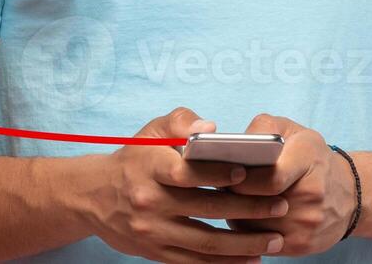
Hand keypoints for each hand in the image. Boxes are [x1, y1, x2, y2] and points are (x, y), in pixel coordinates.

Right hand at [79, 106, 289, 263]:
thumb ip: (180, 122)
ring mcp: (153, 230)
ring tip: (275, 239)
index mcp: (148, 167)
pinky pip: (196, 262)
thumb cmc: (131, 160)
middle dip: (248, 209)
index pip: (187, 172)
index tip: (247, 172)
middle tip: (281, 206)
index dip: (218, 173)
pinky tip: (252, 258)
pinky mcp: (156, 252)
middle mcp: (149, 201)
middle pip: (205, 208)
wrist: (91, 197)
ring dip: (245, 244)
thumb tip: (211, 128)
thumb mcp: (148, 132)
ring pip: (206, 242)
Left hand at [217, 113, 356, 255]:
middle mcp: (313, 193)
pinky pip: (260, 242)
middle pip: (257, 202)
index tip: (225, 172)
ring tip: (226, 200)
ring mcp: (308, 223)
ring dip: (234, 214)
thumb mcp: (292, 131)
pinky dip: (246, 231)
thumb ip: (263, 128)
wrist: (349, 194)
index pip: (270, 176)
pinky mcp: (302, 246)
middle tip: (216, 185)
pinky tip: (242, 216)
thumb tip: (234, 142)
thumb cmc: (309, 157)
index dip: (241, 177)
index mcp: (308, 158)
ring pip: (254, 225)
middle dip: (232, 194)